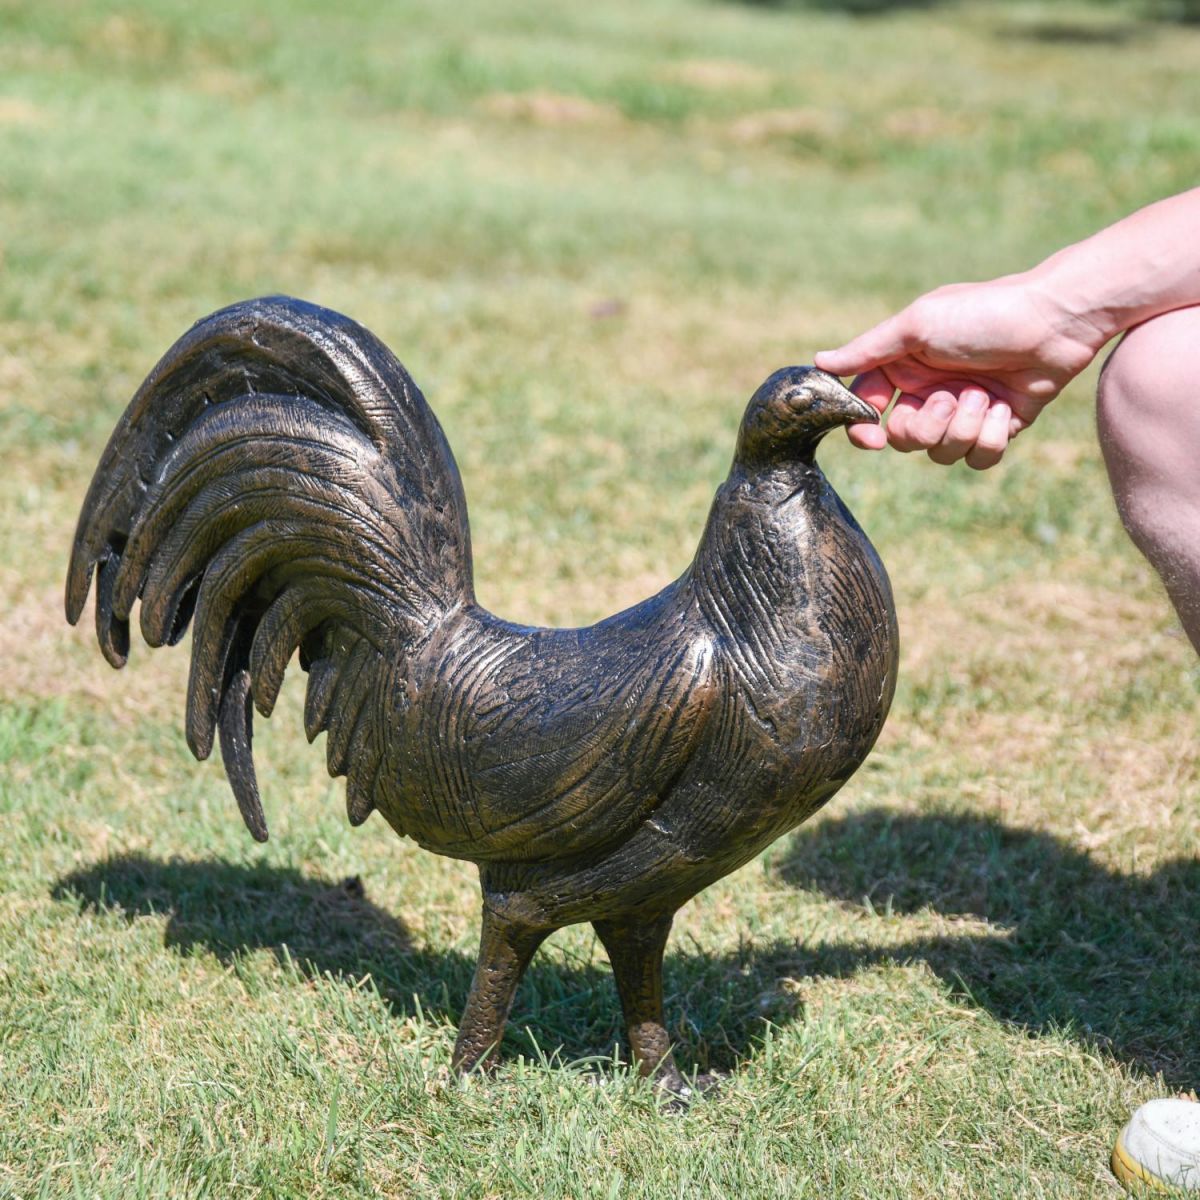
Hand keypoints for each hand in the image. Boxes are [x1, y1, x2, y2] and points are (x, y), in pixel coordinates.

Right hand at [814, 274, 1106, 467]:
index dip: (865, 430)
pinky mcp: (996, 427)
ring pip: (941, 453)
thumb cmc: (984, 313)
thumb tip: (819, 362)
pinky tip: (1005, 407)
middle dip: (928, 425)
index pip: (867, 410)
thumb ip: (867, 350)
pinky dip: (991, 436)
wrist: (1056, 320)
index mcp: (904, 367)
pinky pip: (978, 458)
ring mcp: (963, 412)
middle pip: (904, 441)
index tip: (873, 436)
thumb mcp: (918, 324)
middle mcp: (930, 392)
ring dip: (964, 426)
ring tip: (986, 395)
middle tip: (952, 396)